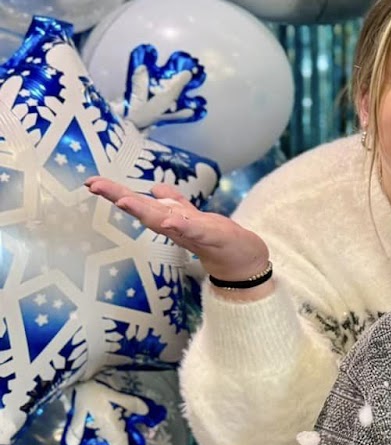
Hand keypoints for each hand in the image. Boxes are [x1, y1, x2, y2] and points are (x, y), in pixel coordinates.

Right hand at [87, 175, 269, 285]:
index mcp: (171, 219)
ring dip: (144, 210)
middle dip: (119, 196)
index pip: (141, 203)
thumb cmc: (219, 240)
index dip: (116, 192)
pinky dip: (182, 226)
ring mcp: (193, 233)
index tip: (91, 182)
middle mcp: (176, 227)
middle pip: (144, 210)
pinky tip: (169, 220)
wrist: (245, 262)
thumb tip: (156, 189)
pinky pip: (195, 231)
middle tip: (94, 185)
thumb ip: (176, 204)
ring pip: (164, 220)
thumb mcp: (194, 217)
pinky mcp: (213, 238)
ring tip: (123, 200)